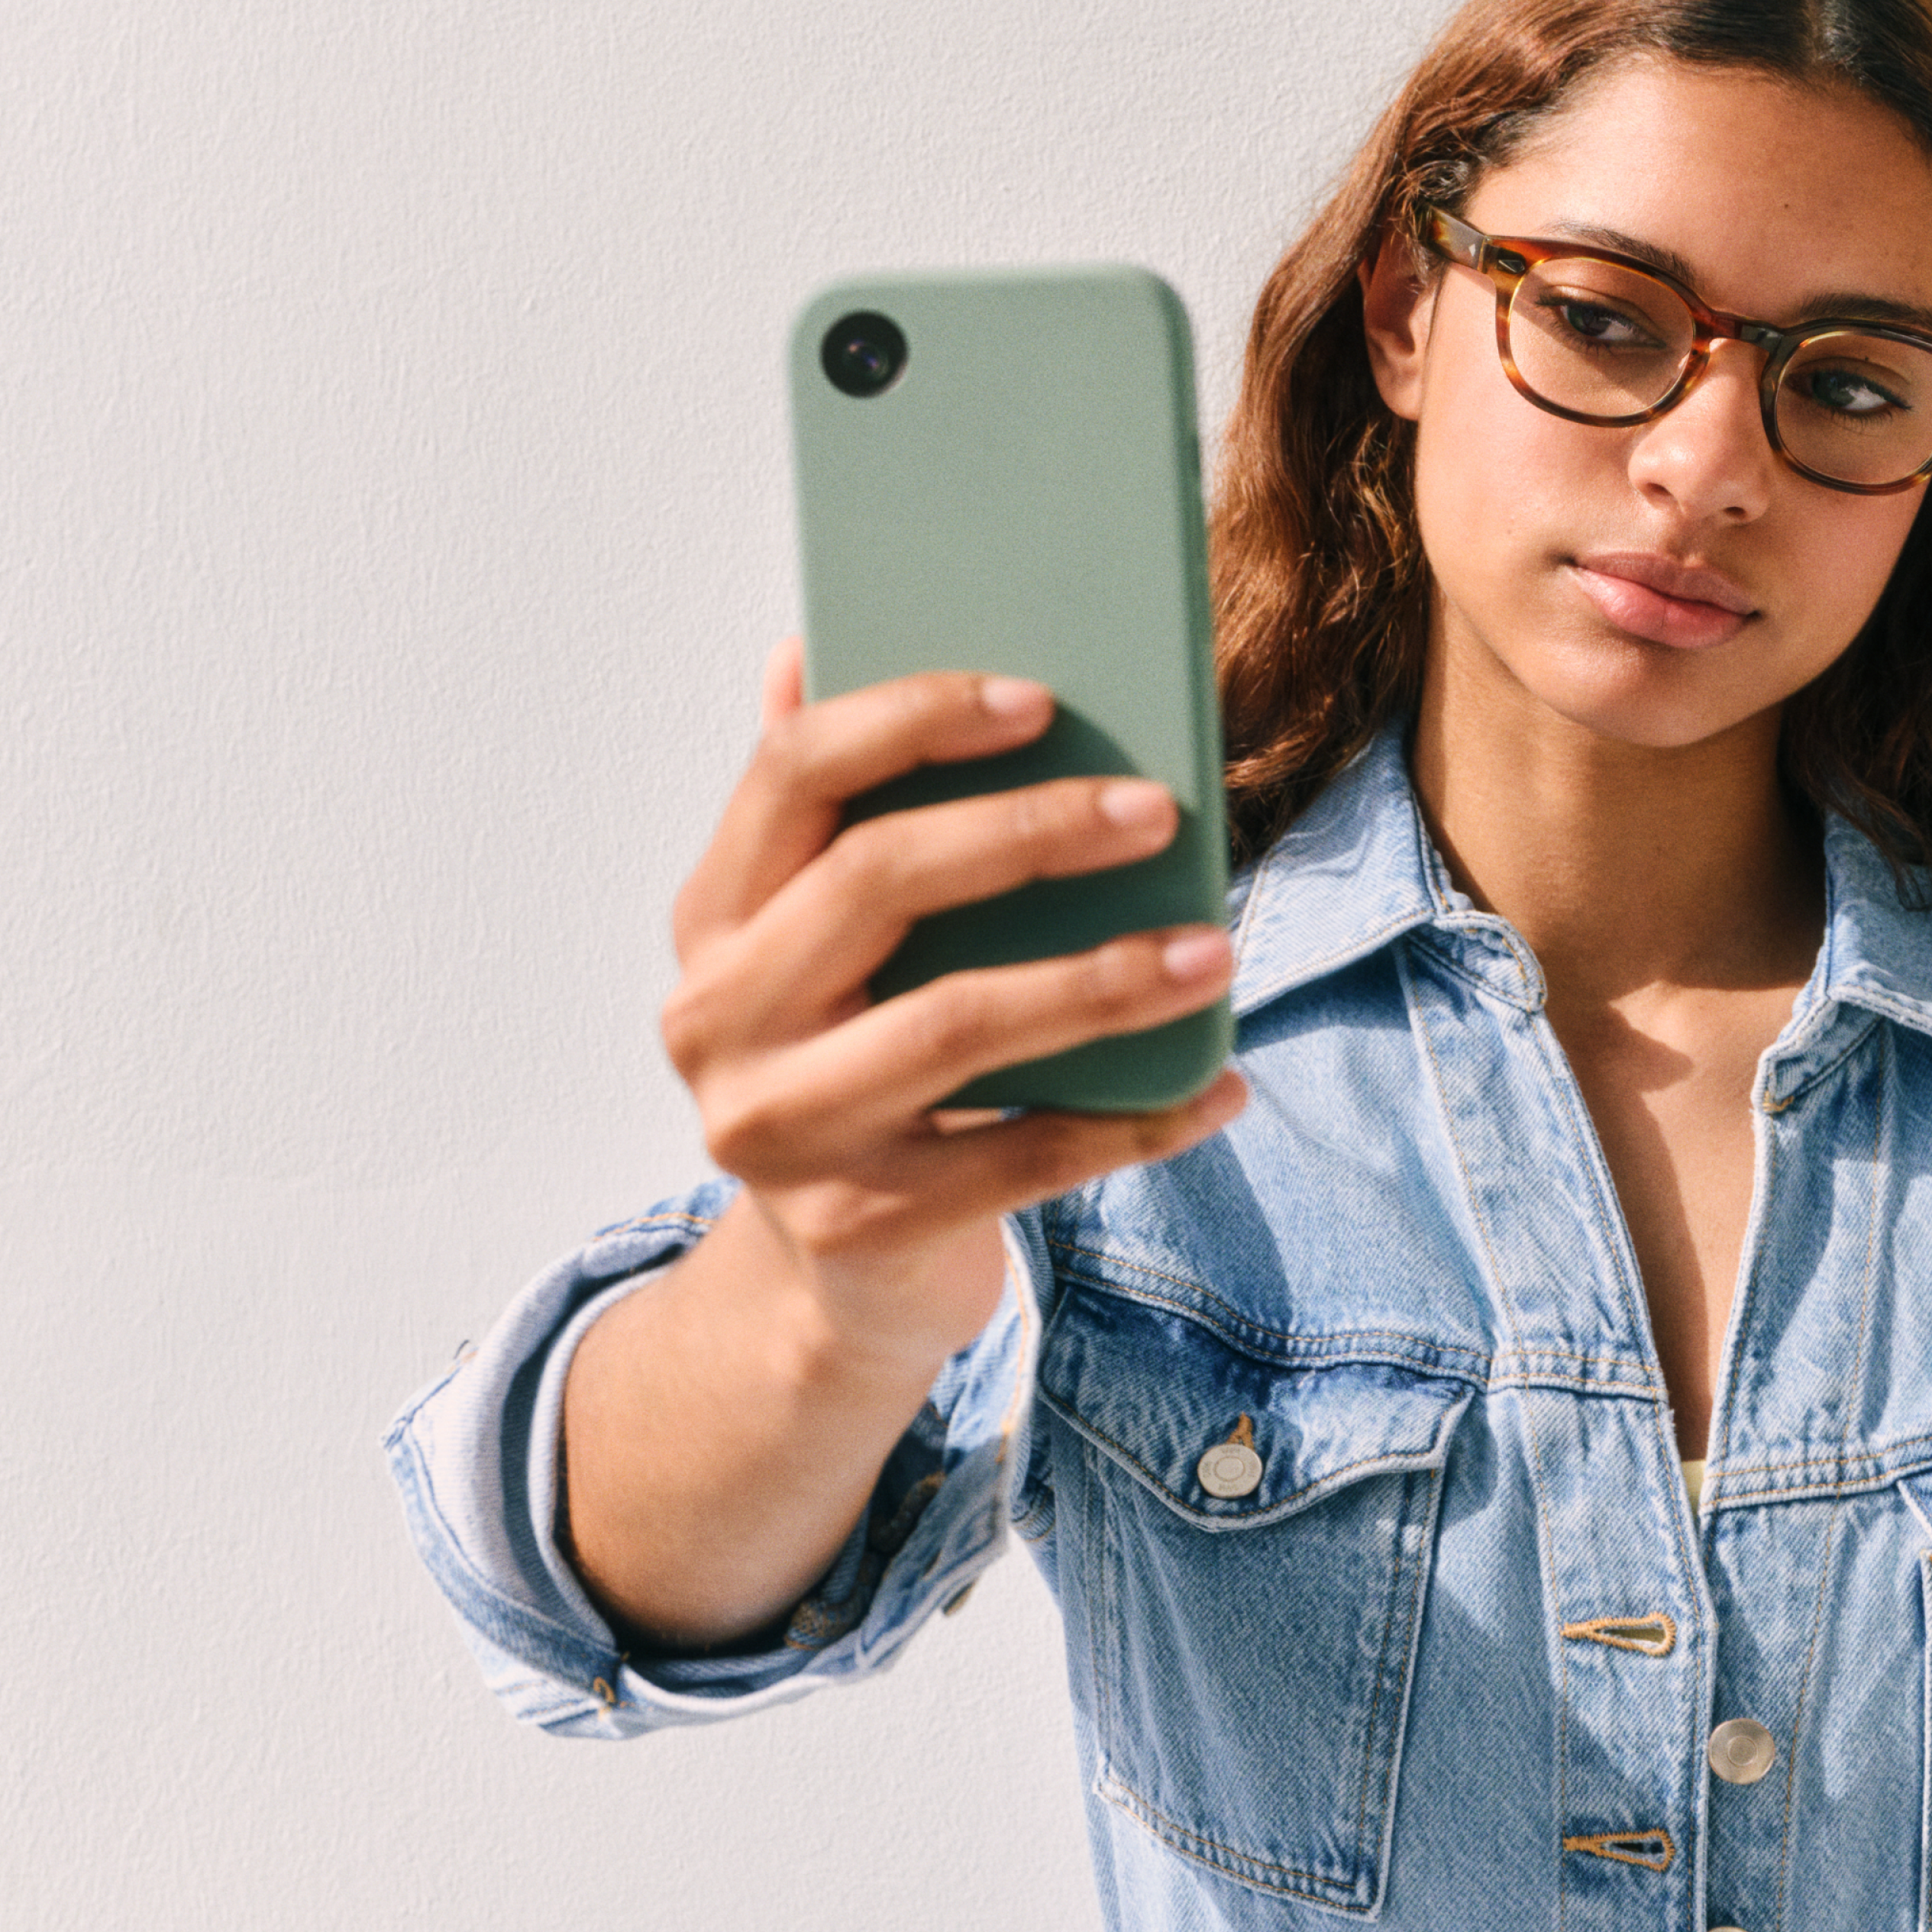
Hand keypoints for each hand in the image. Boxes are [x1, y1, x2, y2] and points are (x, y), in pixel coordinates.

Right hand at [657, 637, 1246, 1366]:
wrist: (829, 1284)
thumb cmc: (857, 1064)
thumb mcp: (822, 947)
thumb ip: (831, 818)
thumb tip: (808, 647)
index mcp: (712, 917)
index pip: (793, 772)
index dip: (913, 717)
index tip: (1040, 697)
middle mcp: (719, 1018)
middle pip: (878, 880)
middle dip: (1032, 831)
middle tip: (1157, 810)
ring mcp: (782, 1130)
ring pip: (959, 1021)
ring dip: (1105, 980)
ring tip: (1215, 949)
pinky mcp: (862, 1223)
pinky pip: (1028, 1155)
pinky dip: (1139, 1118)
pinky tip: (1219, 1083)